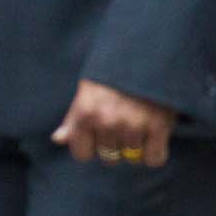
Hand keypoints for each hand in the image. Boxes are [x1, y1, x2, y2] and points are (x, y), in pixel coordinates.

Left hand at [51, 79, 175, 167]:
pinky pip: (154, 159)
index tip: (96, 136)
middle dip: (113, 146)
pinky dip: (154, 152)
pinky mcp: (158, 128)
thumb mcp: (86, 92)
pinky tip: (152, 136)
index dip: (90, 147)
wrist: (145, 55)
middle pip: (108, 157)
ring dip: (134, 146)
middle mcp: (107, 121)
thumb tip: (58, 139)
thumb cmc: (111, 76)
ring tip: (136, 123)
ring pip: (131, 158)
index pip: (82, 154)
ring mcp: (133, 126)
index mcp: (85, 112)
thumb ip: (74, 119)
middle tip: (120, 125)